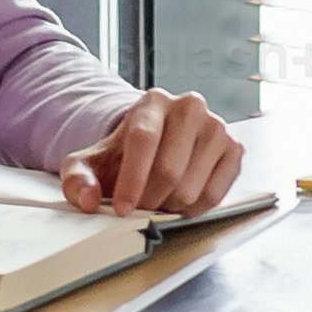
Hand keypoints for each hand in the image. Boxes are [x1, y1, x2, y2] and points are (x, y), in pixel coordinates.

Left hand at [69, 90, 242, 215]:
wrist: (157, 147)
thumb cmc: (123, 154)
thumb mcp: (90, 162)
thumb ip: (77, 179)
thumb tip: (87, 200)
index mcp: (153, 101)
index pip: (144, 139)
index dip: (131, 180)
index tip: (123, 209)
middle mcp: (190, 106)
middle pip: (169, 168)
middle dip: (150, 199)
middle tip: (139, 207)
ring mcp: (217, 127)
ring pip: (192, 186)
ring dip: (171, 206)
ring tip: (159, 200)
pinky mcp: (234, 149)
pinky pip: (216, 194)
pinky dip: (194, 209)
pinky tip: (181, 203)